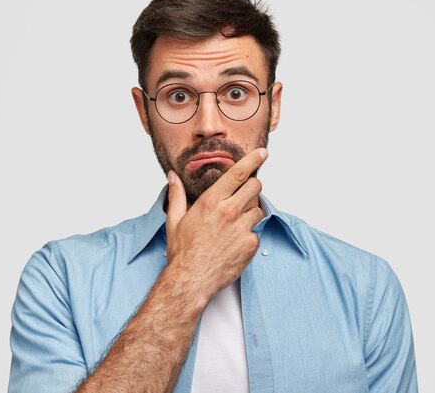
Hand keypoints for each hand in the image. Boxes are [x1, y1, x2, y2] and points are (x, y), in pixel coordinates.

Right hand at [165, 148, 267, 302]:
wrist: (191, 280)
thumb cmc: (182, 251)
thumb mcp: (175, 220)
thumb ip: (176, 195)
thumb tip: (172, 176)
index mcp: (211, 201)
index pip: (239, 173)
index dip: (253, 160)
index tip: (262, 153)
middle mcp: (229, 212)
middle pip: (255, 187)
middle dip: (253, 186)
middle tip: (244, 194)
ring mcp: (242, 229)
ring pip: (257, 209)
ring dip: (249, 213)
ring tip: (232, 225)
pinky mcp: (250, 245)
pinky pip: (255, 233)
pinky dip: (248, 236)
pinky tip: (233, 244)